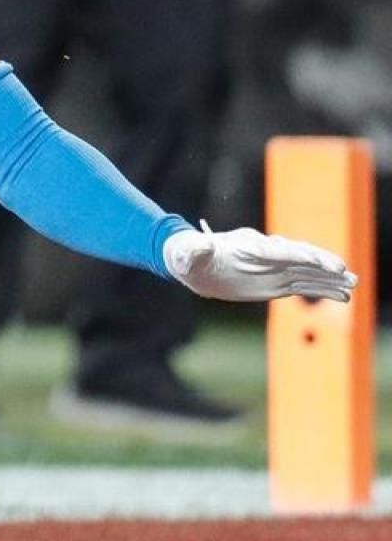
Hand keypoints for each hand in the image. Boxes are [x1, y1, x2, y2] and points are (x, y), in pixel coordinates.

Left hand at [162, 224, 357, 302]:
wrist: (195, 262)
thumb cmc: (189, 256)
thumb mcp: (188, 254)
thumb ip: (194, 250)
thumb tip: (198, 245)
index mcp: (248, 246)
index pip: (278, 250)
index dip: (299, 255)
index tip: (319, 262)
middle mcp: (267, 255)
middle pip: (299, 257)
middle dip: (321, 264)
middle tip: (344, 271)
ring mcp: (275, 268)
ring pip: (307, 272)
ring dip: (329, 278)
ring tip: (353, 284)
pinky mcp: (277, 281)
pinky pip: (304, 285)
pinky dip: (323, 290)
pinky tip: (342, 296)